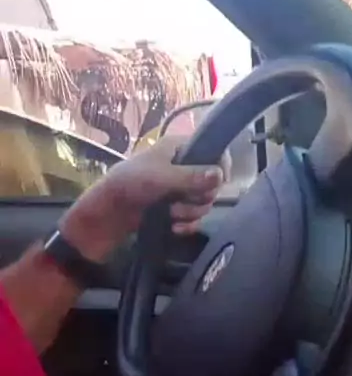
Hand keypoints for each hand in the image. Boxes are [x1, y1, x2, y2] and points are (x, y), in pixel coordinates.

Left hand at [59, 137, 223, 261]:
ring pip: (204, 203)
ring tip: (171, 213)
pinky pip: (194, 219)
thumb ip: (192, 176)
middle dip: (199, 196)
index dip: (220, 167)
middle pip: (213, 183)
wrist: (107, 214)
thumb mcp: (161, 177)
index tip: (218, 182)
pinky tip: (173, 227)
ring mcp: (180, 190)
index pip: (214, 152)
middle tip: (181, 199)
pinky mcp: (176, 210)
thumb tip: (220, 176)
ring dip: (189, 212)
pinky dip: (186, 225)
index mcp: (180, 148)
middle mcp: (184, 167)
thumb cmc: (130, 185)